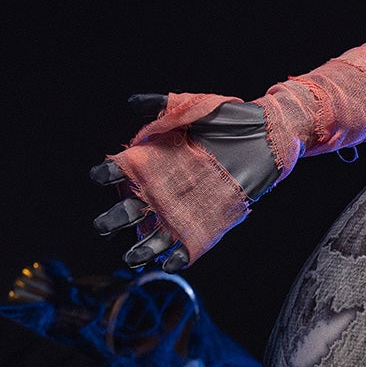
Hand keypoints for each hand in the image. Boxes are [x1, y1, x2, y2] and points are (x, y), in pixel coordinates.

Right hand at [92, 95, 279, 272]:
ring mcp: (182, 210)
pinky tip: (168, 262)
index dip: (107, 174)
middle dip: (113, 221)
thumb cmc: (227, 121)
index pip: (120, 172)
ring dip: (141, 248)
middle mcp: (162, 190)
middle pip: (128, 210)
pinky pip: (186, 248)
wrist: (264, 138)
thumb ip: (162, 105)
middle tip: (104, 226)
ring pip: (154, 236)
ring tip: (132, 258)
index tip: (101, 175)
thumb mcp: (193, 108)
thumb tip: (133, 103)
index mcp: (153, 162)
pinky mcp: (205, 226)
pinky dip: (176, 258)